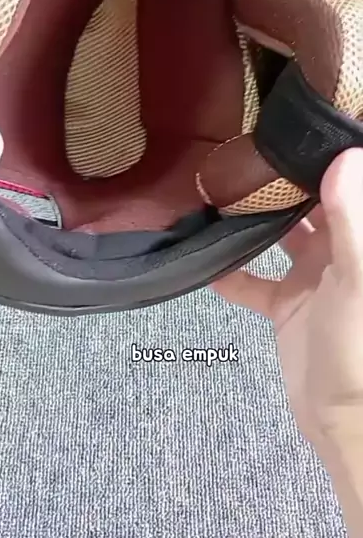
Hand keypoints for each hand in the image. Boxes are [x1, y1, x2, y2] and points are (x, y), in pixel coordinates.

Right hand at [211, 148, 362, 448]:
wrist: (347, 420)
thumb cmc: (361, 345)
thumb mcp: (358, 277)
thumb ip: (351, 219)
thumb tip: (343, 155)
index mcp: (360, 237)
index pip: (343, 185)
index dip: (322, 156)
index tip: (289, 126)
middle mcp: (340, 250)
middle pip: (309, 204)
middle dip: (280, 181)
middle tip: (241, 151)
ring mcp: (312, 277)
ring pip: (279, 236)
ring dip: (252, 219)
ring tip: (215, 192)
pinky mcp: (287, 306)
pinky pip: (253, 282)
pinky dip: (230, 272)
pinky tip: (201, 258)